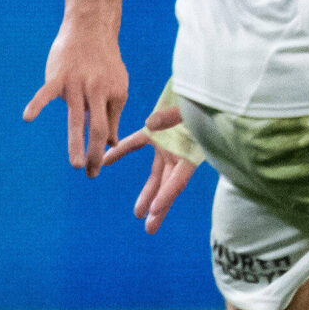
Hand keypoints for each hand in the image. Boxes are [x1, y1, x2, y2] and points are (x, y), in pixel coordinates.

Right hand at [24, 20, 129, 172]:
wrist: (91, 29)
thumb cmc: (104, 62)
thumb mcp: (116, 87)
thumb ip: (113, 115)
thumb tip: (112, 144)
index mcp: (114, 94)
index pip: (108, 127)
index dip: (102, 149)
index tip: (96, 169)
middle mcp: (98, 91)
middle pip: (97, 127)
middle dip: (95, 153)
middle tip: (91, 174)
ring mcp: (77, 84)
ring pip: (76, 117)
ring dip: (76, 143)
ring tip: (76, 164)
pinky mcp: (59, 76)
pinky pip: (46, 92)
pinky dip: (37, 104)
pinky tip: (27, 117)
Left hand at [106, 103, 201, 233]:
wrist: (201, 82)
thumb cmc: (202, 96)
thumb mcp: (192, 106)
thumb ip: (174, 115)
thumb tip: (151, 122)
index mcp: (191, 150)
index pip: (178, 179)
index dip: (167, 196)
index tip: (153, 210)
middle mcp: (180, 152)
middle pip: (169, 185)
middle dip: (159, 206)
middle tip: (149, 227)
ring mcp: (168, 143)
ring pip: (156, 173)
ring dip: (147, 192)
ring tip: (137, 213)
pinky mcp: (156, 132)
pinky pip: (136, 143)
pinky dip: (121, 151)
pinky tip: (107, 161)